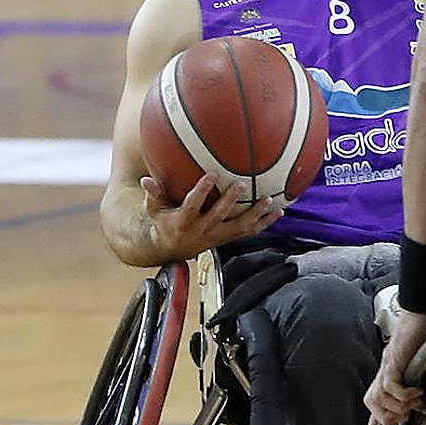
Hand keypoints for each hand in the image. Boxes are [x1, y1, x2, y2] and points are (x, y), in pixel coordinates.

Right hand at [143, 173, 280, 261]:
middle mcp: (202, 230)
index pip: (192, 205)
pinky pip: (249, 233)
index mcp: (183, 221)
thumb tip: (146, 180)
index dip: (202, 191)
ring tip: (270, 201)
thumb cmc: (164, 222)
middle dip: (231, 201)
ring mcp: (217, 236)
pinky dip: (265, 223)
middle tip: (243, 184)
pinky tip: (279, 211)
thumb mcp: (154, 210)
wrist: (172, 249)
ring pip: (239, 228)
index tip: (212, 175)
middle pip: (219, 216)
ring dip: (256, 215)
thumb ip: (153, 194)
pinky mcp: (228, 239)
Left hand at [365, 310, 425, 424]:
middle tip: (407, 415)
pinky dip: (402, 395)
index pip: (380, 396)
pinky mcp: (394, 359)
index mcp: (397, 367)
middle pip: (371, 402)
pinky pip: (389, 386)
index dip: (377, 417)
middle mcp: (389, 367)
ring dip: (396, 408)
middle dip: (387, 417)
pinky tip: (416, 392)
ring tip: (413, 403)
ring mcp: (390, 363)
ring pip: (375, 399)